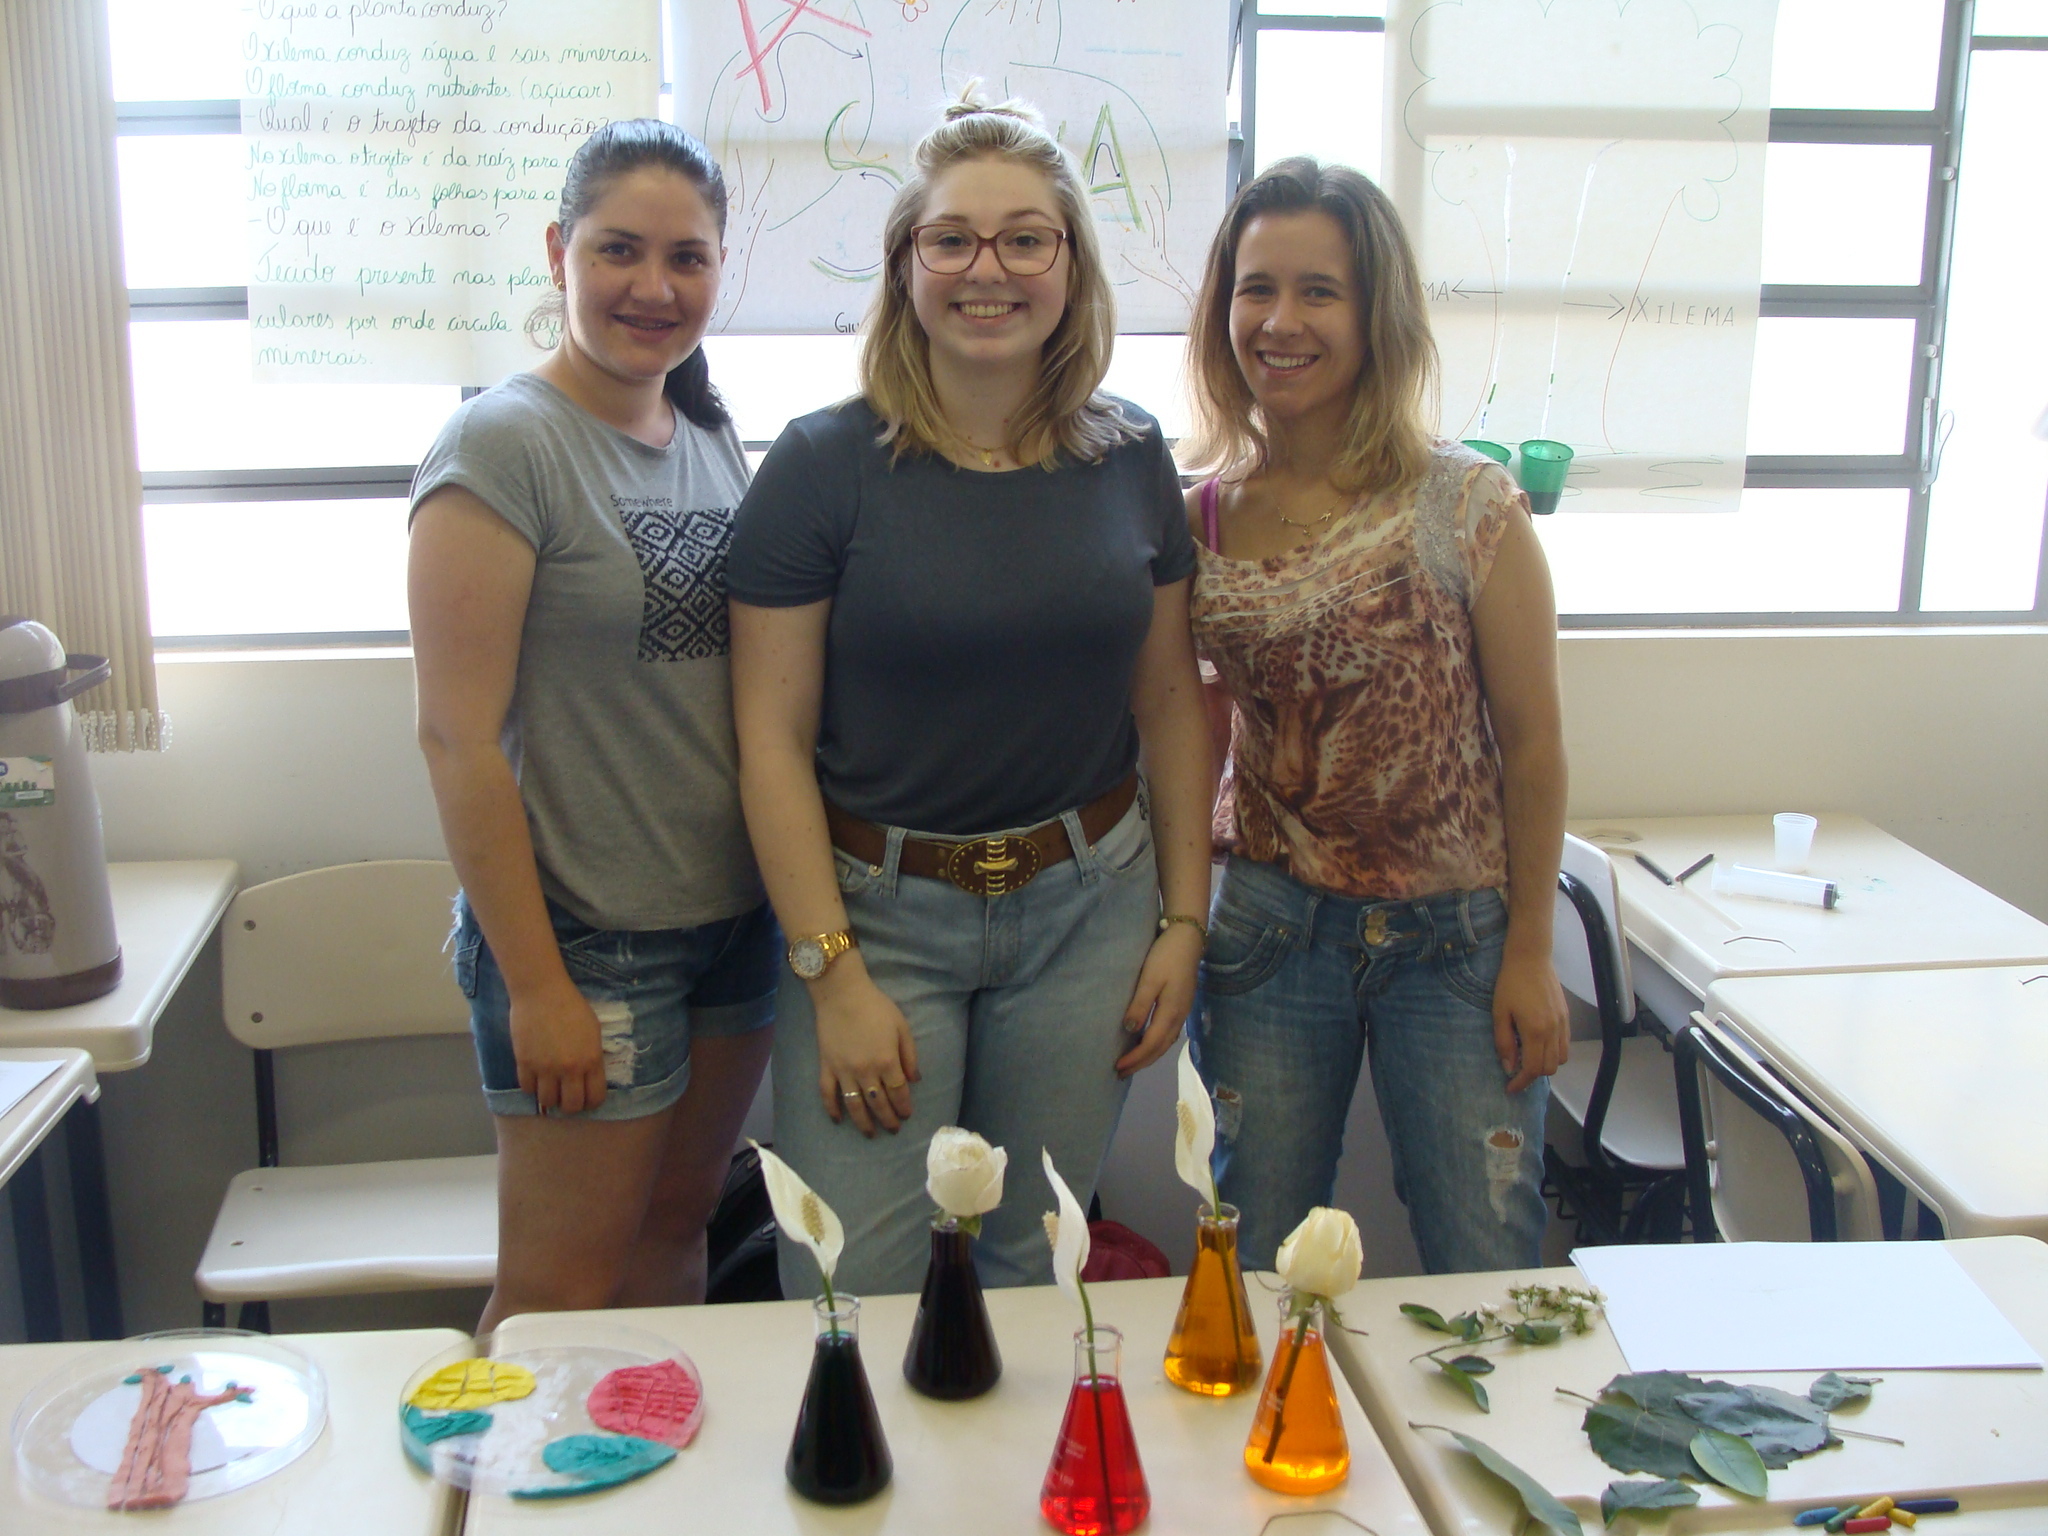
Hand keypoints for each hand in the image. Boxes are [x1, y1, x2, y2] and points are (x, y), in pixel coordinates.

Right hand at [509, 976, 608, 1115]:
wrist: (541, 991)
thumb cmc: (571, 1006)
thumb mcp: (593, 1031)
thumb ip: (592, 1057)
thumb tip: (589, 1077)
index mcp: (591, 1060)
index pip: (595, 1097)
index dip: (592, 1103)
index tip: (587, 1100)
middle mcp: (569, 1068)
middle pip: (571, 1106)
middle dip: (571, 1106)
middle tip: (568, 1098)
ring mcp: (545, 1067)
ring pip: (547, 1102)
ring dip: (550, 1098)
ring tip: (551, 1088)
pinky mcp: (524, 1063)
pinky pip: (527, 1089)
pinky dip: (532, 1087)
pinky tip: (536, 1078)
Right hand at [811, 958, 919, 1135]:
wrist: (841, 993)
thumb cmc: (876, 1007)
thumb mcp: (901, 1027)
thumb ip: (909, 1055)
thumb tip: (914, 1080)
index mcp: (886, 1061)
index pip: (898, 1092)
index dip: (904, 1106)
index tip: (907, 1115)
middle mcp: (866, 1071)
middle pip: (878, 1103)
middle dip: (888, 1119)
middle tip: (893, 1130)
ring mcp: (844, 1071)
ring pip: (854, 1105)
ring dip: (863, 1123)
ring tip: (870, 1134)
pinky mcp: (826, 1067)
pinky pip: (828, 1094)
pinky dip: (832, 1109)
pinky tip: (838, 1120)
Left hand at [1115, 923, 1202, 1077]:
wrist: (1188, 939)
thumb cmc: (1166, 956)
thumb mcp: (1149, 979)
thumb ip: (1140, 1005)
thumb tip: (1129, 1030)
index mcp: (1170, 1013)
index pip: (1151, 1044)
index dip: (1135, 1058)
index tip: (1117, 1066)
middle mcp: (1179, 1017)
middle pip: (1160, 1048)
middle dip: (1141, 1063)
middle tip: (1122, 1073)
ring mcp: (1183, 1011)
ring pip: (1166, 1043)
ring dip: (1150, 1056)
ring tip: (1134, 1063)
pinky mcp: (1182, 1005)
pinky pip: (1169, 1034)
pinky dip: (1157, 1044)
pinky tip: (1149, 1042)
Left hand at [1492, 947, 1568, 1094]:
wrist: (1531, 958)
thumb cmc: (1510, 984)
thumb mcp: (1499, 1013)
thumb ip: (1504, 1042)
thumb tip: (1509, 1067)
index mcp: (1535, 1031)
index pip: (1532, 1069)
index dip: (1521, 1083)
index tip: (1510, 1088)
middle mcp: (1553, 1031)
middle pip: (1549, 1068)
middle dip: (1532, 1076)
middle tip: (1516, 1073)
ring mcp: (1563, 1024)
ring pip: (1561, 1059)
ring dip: (1545, 1065)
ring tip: (1528, 1058)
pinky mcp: (1567, 1017)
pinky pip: (1565, 1045)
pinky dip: (1554, 1053)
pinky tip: (1539, 1045)